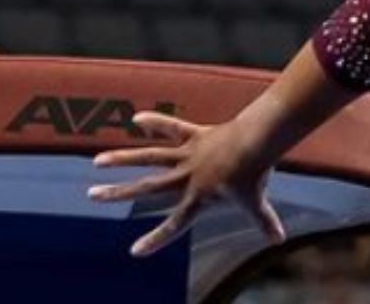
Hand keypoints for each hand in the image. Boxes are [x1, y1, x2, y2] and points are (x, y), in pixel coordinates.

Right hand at [88, 111, 286, 256]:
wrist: (255, 144)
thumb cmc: (256, 174)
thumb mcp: (257, 202)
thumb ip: (264, 221)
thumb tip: (279, 240)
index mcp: (198, 198)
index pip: (174, 225)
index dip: (156, 239)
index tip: (135, 251)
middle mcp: (186, 177)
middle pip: (146, 187)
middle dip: (118, 193)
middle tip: (91, 195)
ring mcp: (187, 155)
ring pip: (149, 157)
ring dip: (123, 158)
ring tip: (97, 160)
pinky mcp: (194, 135)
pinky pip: (172, 127)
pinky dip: (156, 121)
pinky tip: (136, 117)